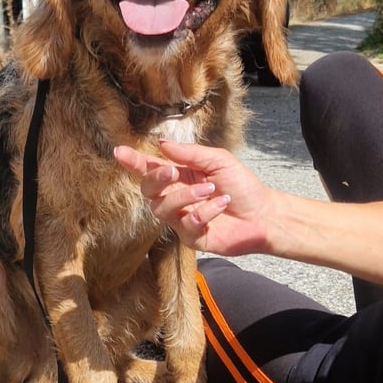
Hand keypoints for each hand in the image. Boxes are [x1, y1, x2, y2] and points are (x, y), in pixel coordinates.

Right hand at [114, 141, 277, 255]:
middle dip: (155, 179)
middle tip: (172, 171)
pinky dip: (204, 212)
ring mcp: (182, 219)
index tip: (119, 151)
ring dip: (185, 196)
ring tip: (209, 189)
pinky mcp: (192, 238)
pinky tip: (220, 204)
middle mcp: (176, 198)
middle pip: (148, 190)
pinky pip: (187, 224)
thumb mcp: (217, 161)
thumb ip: (190, 154)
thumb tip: (162, 144)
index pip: (151, 169)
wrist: (264, 214)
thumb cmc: (241, 185)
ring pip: (163, 208)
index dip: (133, 161)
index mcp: (180, 177)